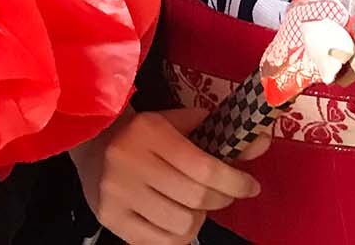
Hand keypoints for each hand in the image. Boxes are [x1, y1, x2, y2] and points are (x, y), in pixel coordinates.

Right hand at [67, 108, 261, 244]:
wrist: (93, 143)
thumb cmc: (144, 133)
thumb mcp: (179, 122)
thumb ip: (220, 131)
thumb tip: (261, 141)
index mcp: (150, 132)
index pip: (204, 168)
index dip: (235, 182)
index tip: (251, 186)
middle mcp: (130, 162)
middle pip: (196, 199)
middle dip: (222, 199)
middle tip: (225, 194)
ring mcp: (117, 194)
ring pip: (182, 225)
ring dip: (199, 218)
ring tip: (194, 205)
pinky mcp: (110, 219)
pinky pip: (162, 242)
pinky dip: (180, 235)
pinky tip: (178, 219)